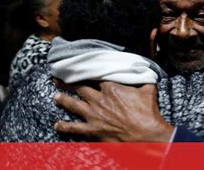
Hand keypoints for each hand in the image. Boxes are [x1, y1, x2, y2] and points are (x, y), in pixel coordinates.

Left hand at [53, 81, 173, 141]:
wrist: (146, 135)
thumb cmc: (148, 113)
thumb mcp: (149, 90)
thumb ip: (144, 80)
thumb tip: (145, 72)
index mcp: (111, 88)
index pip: (94, 76)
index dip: (85, 71)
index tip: (78, 68)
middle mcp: (99, 99)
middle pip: (79, 87)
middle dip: (67, 82)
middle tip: (58, 78)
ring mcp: (94, 115)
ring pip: (73, 104)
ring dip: (62, 99)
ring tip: (55, 96)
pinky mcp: (92, 130)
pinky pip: (74, 128)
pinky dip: (64, 126)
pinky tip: (57, 125)